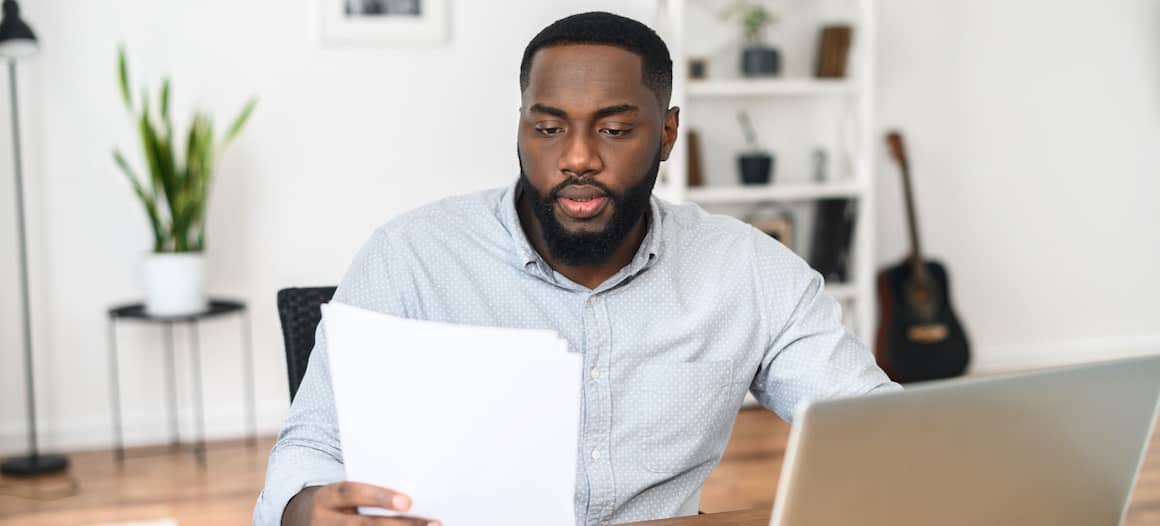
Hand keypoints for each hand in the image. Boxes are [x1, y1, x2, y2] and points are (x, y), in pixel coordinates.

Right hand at [282, 481, 440, 525]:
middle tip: (432, 523)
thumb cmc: (339, 501)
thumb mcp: (345, 492)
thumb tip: (410, 495)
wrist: (305, 519)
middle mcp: (325, 522)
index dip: (379, 496)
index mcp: (327, 497)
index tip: (407, 501)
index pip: (352, 493)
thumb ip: (370, 490)